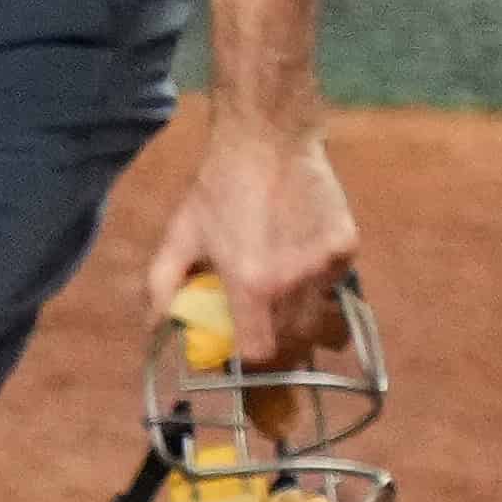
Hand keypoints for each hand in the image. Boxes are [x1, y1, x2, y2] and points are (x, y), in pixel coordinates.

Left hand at [141, 111, 361, 366]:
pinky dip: (320, 290)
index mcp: (250, 285)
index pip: (260, 356)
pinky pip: (336, 290)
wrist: (268, 137)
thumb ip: (161, 288)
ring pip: (321, 324)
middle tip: (262, 332)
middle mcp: (292, 281)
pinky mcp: (346, 247)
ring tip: (284, 301)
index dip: (251, 363)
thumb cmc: (217, 188)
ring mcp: (325, 265)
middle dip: (277, 350)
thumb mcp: (179, 236)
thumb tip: (155, 331)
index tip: (243, 356)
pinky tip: (300, 261)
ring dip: (302, 326)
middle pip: (294, 347)